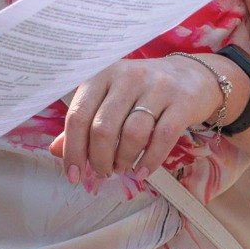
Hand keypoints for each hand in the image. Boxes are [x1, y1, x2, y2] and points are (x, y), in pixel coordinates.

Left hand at [49, 55, 222, 183]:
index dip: (72, 150)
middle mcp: (128, 75)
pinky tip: (142, 171)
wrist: (192, 76)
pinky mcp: (181, 100)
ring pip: (132, 134)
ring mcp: (157, 86)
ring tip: (123, 168)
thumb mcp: (110, 98)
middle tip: (103, 172)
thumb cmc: (144, 91)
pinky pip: (162, 138)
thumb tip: (57, 151)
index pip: (78, 114)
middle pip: (103, 128)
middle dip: (99, 160)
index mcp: (103, 74)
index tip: (74, 174)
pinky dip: (150, 161)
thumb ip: (85, 122)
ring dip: (123, 160)